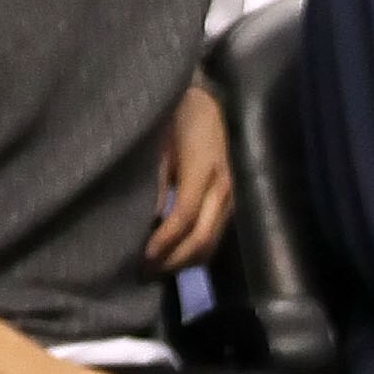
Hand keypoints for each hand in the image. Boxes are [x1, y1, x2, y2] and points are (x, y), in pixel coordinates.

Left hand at [147, 83, 233, 266]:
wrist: (207, 99)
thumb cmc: (176, 115)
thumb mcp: (158, 142)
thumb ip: (153, 180)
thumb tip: (145, 221)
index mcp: (202, 169)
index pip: (185, 216)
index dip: (164, 241)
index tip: (142, 258)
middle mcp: (223, 188)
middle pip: (202, 238)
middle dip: (173, 261)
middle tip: (144, 273)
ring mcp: (231, 196)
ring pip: (212, 242)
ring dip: (184, 261)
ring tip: (155, 269)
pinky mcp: (230, 201)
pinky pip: (214, 234)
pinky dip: (194, 250)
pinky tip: (172, 254)